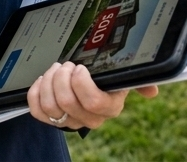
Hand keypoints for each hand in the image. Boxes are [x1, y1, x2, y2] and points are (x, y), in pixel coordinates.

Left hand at [26, 62, 157, 130]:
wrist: (86, 86)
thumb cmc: (105, 78)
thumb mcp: (122, 76)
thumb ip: (138, 80)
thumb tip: (151, 91)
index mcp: (109, 107)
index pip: (94, 102)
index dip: (81, 84)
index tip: (79, 67)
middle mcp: (90, 118)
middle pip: (67, 102)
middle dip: (61, 77)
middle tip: (65, 65)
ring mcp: (70, 121)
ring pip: (50, 106)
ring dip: (48, 81)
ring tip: (55, 70)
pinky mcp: (51, 119)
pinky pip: (37, 111)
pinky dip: (35, 92)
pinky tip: (42, 80)